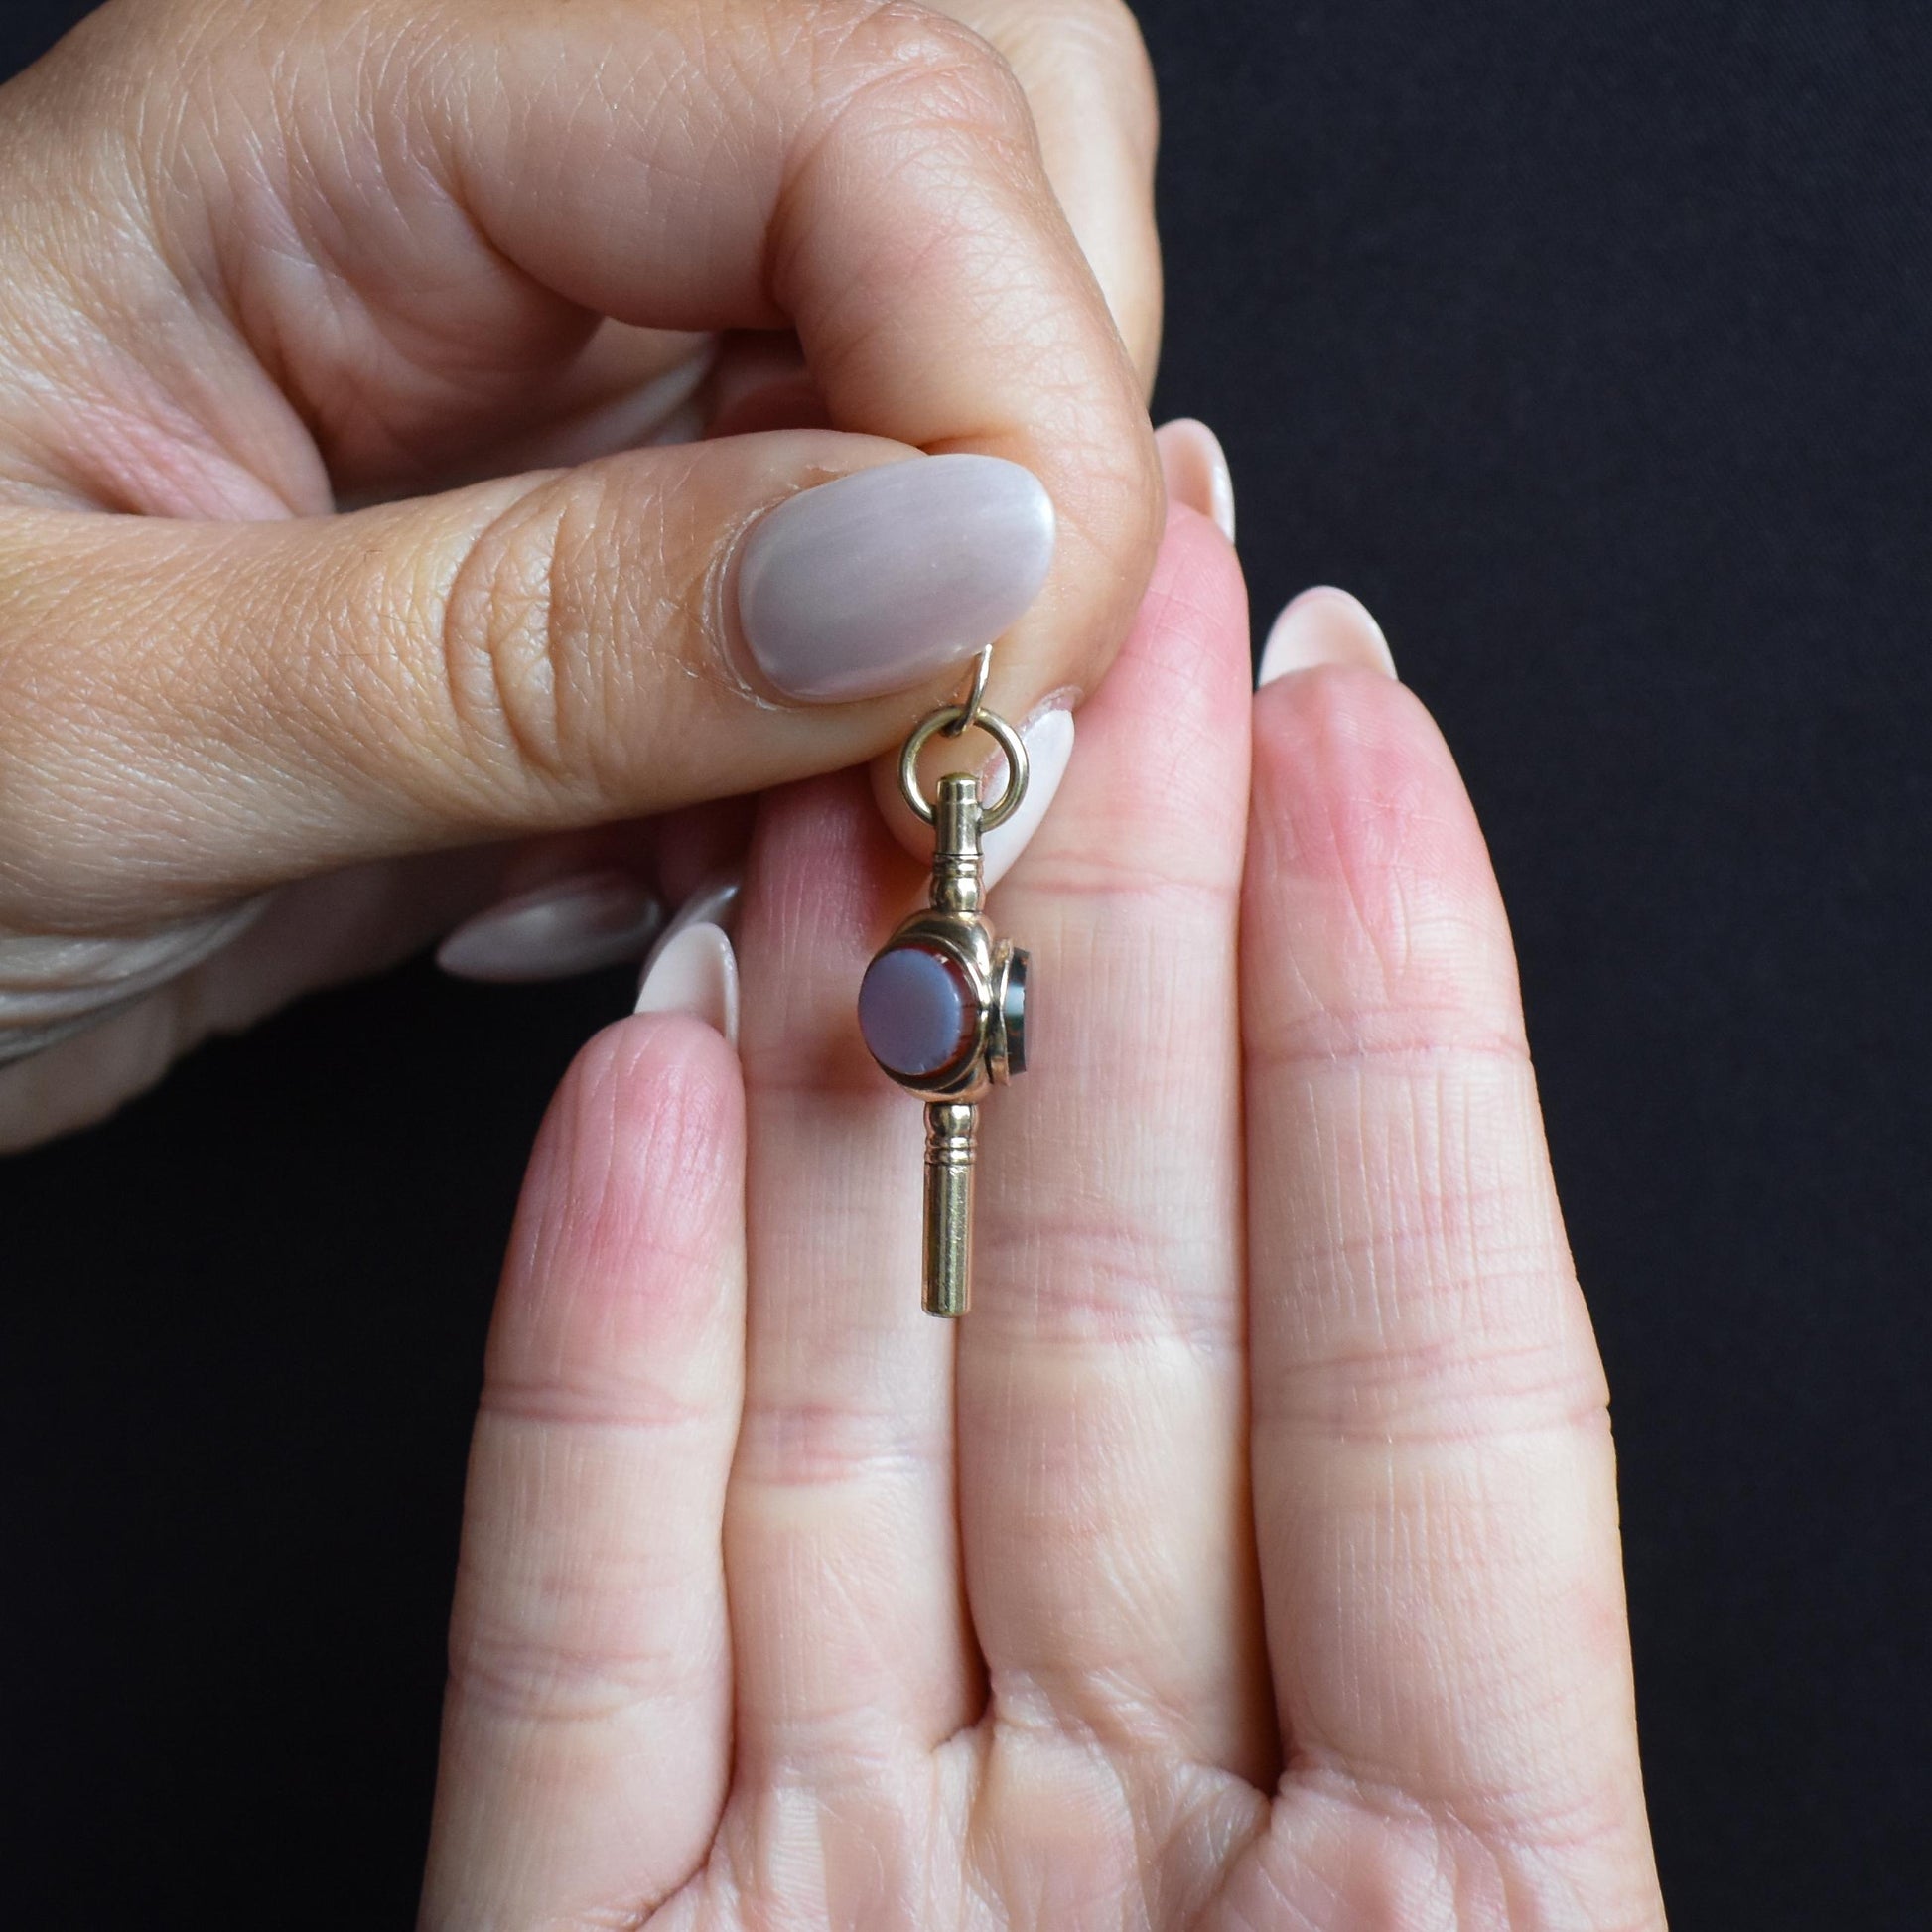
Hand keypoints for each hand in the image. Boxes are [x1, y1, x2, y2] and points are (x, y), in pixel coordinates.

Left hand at [0, 0, 1162, 1145]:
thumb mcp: (113, 724)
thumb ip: (529, 639)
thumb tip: (948, 571)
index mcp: (345, 105)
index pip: (869, 97)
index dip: (1013, 402)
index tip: (982, 704)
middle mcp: (514, 175)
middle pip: (997, 151)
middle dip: (1042, 473)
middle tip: (938, 756)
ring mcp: (599, 342)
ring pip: (985, 368)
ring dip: (974, 618)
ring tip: (776, 827)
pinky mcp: (647, 509)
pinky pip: (903, 559)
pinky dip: (883, 723)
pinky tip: (710, 845)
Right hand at [421, 508, 1666, 1927]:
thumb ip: (1475, 1602)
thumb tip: (1408, 1182)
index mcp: (1415, 1885)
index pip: (1418, 1385)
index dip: (1386, 1031)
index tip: (1345, 719)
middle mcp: (1118, 1846)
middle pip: (1108, 1341)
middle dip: (1090, 973)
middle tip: (1073, 655)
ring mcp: (843, 1887)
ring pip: (834, 1432)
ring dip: (812, 1105)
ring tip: (818, 811)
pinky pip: (578, 1648)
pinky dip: (589, 1382)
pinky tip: (627, 1106)